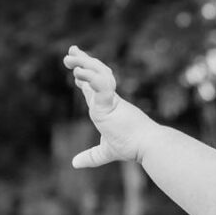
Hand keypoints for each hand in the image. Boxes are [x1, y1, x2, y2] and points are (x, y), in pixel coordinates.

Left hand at [63, 46, 156, 167]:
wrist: (147, 146)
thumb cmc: (132, 146)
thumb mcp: (106, 152)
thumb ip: (91, 156)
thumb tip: (74, 163)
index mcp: (107, 106)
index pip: (94, 86)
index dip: (84, 76)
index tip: (76, 69)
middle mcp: (108, 99)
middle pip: (94, 73)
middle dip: (82, 60)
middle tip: (71, 50)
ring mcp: (110, 99)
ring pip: (96, 74)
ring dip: (82, 63)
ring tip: (68, 57)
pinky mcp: (110, 104)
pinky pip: (99, 86)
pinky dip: (88, 77)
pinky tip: (77, 73)